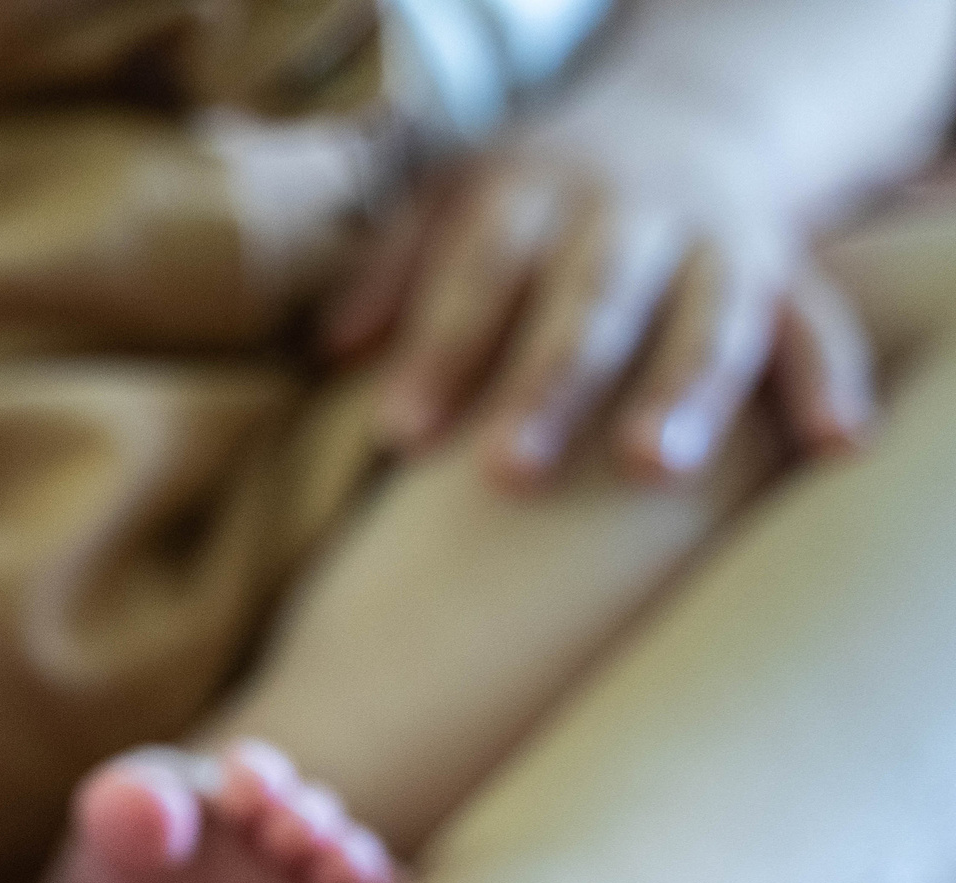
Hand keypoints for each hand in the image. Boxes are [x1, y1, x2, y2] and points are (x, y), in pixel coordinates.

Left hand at [326, 117, 873, 490]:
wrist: (682, 118)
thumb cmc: (534, 196)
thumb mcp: (452, 202)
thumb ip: (393, 271)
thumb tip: (334, 349)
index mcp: (533, 190)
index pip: (483, 268)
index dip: (444, 347)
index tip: (399, 432)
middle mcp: (631, 209)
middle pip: (591, 298)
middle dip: (552, 382)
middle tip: (506, 473)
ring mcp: (715, 239)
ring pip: (708, 312)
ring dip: (683, 390)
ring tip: (649, 470)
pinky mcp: (783, 272)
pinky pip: (816, 323)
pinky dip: (831, 380)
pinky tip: (839, 443)